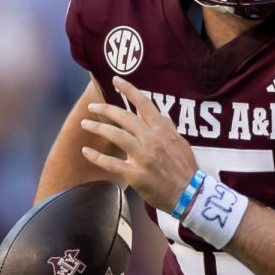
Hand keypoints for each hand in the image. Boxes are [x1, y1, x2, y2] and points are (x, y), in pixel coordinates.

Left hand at [79, 76, 197, 213]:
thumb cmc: (185, 170)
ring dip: (98, 128)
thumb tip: (160, 116)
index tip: (116, 80)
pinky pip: (111, 162)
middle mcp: (152, 140)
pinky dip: (96, 156)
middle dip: (106, 109)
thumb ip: (168, 129)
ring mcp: (143, 156)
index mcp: (163, 131)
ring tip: (85, 124)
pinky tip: (86, 151)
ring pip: (116, 135)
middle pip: (124, 117)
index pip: (144, 104)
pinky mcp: (135, 173)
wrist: (189, 194)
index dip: (129, 90)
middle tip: (93, 107)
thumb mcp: (181, 143)